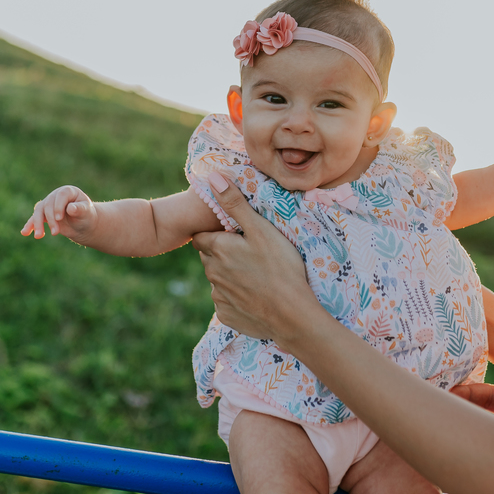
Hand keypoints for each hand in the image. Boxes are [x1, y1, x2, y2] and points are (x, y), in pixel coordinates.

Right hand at [21, 185, 98, 242]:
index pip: (60, 195)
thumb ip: (80, 209)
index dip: (58, 206)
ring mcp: (48, 204)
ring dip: (37, 223)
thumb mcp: (87, 213)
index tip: (59, 218)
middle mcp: (56, 196)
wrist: (83, 224)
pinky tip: (25, 233)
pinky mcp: (43, 215)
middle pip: (48, 204)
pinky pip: (34, 219)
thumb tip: (71, 208)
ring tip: (39, 236)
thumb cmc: (87, 216)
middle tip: (56, 233)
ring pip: (38, 211)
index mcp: (68, 191)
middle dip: (50, 219)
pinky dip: (29, 225)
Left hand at [192, 171, 315, 341]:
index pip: (201, 236)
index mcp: (218, 250)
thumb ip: (235, 204)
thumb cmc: (281, 267)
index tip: (234, 234)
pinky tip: (256, 295)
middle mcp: (212, 274)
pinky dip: (235, 297)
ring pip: (217, 280)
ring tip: (256, 275)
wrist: (292, 315)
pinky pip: (225, 301)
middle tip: (249, 253)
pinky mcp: (226, 315)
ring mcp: (218, 297)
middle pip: (209, 257)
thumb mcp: (261, 229)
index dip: (215, 233)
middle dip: (221, 253)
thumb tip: (212, 178)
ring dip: (228, 275)